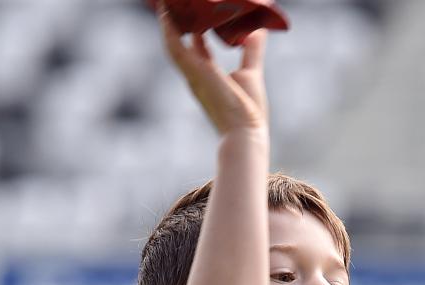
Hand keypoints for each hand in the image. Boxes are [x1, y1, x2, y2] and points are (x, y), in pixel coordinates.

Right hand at [157, 2, 267, 134]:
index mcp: (206, 74)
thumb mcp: (250, 72)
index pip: (196, 46)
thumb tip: (257, 30)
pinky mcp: (193, 72)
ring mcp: (191, 73)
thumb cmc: (249, 111)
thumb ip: (252, 51)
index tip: (194, 12)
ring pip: (172, 40)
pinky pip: (174, 46)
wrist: (245, 132)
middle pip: (179, 41)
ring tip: (166, 1)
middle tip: (173, 3)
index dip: (193, 29)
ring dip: (168, 20)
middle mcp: (194, 73)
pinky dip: (169, 28)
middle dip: (175, 20)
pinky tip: (166, 12)